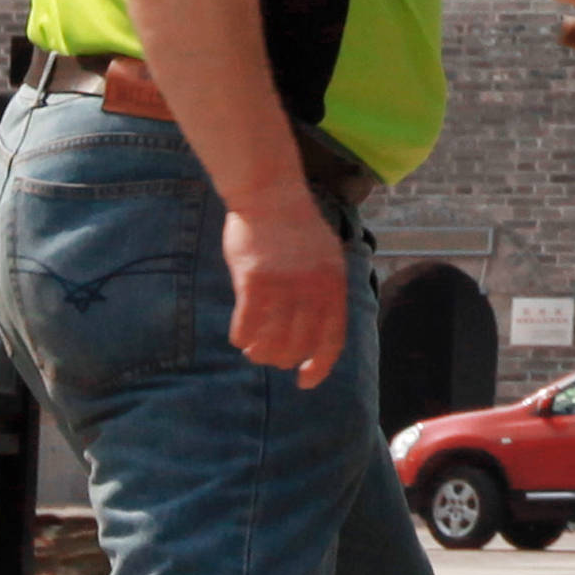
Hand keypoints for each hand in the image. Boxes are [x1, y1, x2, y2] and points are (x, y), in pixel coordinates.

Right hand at [221, 191, 346, 384]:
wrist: (270, 194)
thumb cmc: (297, 227)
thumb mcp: (327, 256)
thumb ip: (326, 289)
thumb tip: (322, 325)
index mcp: (334, 284)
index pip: (333, 338)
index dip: (320, 365)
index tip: (306, 381)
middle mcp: (313, 288)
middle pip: (300, 344)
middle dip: (284, 359)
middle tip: (272, 361)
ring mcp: (284, 284)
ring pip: (272, 338)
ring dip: (261, 352)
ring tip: (254, 352)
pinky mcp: (254, 279)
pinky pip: (247, 322)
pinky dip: (242, 335)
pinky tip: (239, 338)